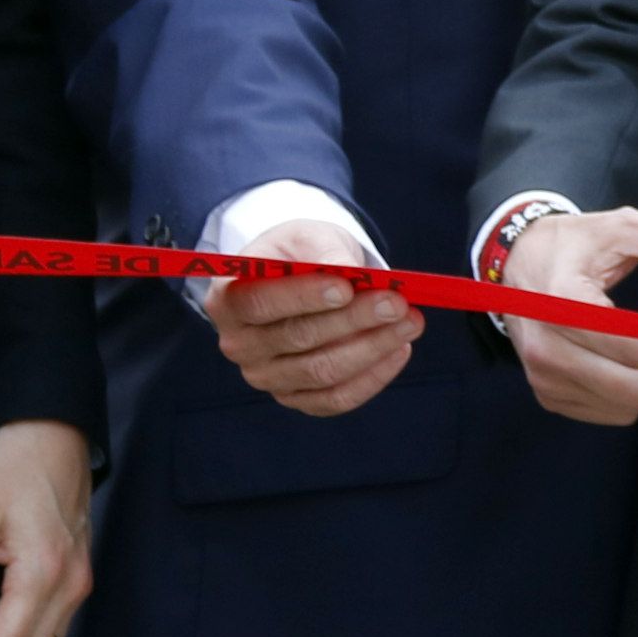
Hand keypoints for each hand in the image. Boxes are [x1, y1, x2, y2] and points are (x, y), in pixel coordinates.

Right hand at [210, 217, 419, 416]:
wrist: (299, 279)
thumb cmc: (299, 254)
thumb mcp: (307, 237)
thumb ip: (324, 251)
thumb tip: (346, 271)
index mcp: (228, 299)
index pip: (260, 304)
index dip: (303, 297)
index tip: (346, 288)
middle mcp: (239, 345)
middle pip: (297, 339)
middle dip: (353, 320)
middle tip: (396, 303)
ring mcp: (266, 377)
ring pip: (321, 373)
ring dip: (371, 348)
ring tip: (409, 323)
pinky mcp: (296, 398)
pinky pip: (335, 399)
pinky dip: (372, 378)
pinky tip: (399, 350)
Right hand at [504, 208, 637, 427]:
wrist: (517, 262)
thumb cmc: (570, 244)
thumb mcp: (618, 228)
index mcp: (563, 303)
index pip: (634, 345)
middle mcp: (547, 346)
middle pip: (631, 386)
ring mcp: (543, 375)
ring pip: (623, 406)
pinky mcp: (546, 393)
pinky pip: (606, 412)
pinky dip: (629, 395)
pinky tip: (629, 362)